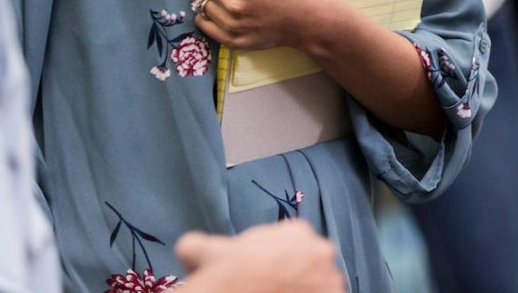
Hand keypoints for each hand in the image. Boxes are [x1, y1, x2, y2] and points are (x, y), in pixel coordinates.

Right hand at [176, 222, 343, 292]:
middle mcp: (321, 252)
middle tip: (277, 288)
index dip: (281, 259)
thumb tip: (184, 249)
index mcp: (298, 231)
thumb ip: (197, 243)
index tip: (269, 273)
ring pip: (324, 288)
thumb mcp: (206, 250)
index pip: (297, 243)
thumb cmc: (230, 273)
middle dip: (300, 277)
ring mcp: (333, 282)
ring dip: (310, 292)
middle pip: (314, 265)